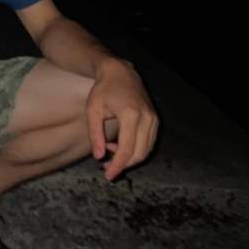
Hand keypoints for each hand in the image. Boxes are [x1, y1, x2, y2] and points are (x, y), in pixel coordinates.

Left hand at [87, 59, 158, 181]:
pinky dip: (135, 150)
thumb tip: (99, 157)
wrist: (120, 72)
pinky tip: (118, 145)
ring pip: (146, 150)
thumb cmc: (103, 90)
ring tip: (108, 152)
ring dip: (128, 158)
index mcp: (131, 115)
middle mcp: (147, 118)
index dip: (117, 166)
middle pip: (139, 153)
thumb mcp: (93, 110)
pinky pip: (148, 142)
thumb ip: (95, 134)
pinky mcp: (155, 120)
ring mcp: (154, 119)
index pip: (127, 149)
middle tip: (105, 168)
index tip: (108, 175)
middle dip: (123, 165)